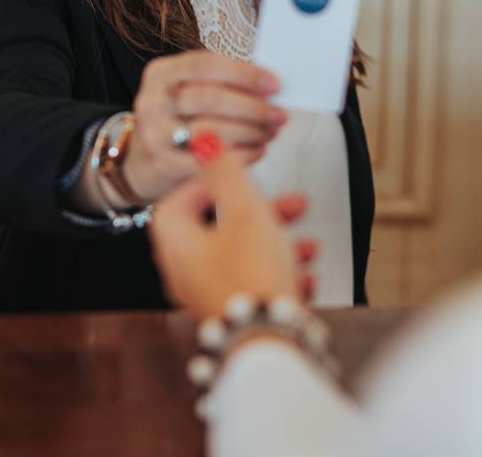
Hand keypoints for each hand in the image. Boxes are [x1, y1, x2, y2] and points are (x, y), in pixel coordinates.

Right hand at [125, 50, 287, 202]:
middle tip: (278, 114)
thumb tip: (269, 88)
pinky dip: (241, 155)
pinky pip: (210, 160)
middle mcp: (153, 101)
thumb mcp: (188, 90)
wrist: (143, 160)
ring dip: (250, 132)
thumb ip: (222, 83)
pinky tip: (257, 150)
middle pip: (209, 98)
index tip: (273, 84)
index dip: (243, 74)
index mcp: (161, 73)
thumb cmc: (178, 118)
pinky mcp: (164, 164)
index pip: (204, 65)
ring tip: (270, 132)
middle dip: (252, 107)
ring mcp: (155, 134)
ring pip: (210, 130)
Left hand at [150, 134, 316, 320]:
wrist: (270, 344)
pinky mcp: (235, 315)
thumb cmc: (252, 281)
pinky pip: (256, 285)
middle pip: (217, 228)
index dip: (207, 182)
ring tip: (304, 239)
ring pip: (242, 256)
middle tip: (282, 202)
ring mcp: (209, 296)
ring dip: (276, 242)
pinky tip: (304, 273)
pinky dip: (280, 273)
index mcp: (177, 243)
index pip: (178, 200)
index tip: (233, 175)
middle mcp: (186, 272)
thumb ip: (225, 170)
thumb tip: (202, 136)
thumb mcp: (244, 211)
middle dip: (258, 211)